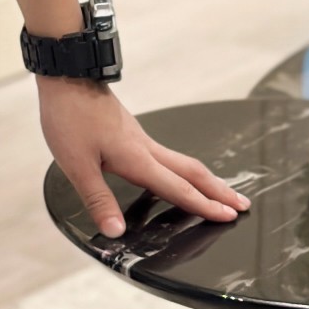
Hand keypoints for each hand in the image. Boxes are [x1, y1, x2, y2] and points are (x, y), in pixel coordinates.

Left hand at [35, 75, 250, 238]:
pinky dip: (183, 169)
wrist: (67, 75)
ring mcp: (139, 137)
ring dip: (204, 178)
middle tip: (242, 205)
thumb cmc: (69, 117)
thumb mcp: (76, 165)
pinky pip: (166, 154)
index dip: (204, 206)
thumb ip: (98, 199)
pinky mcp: (130, 130)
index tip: (229, 217)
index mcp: (137, 159)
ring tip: (220, 192)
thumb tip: (116, 232)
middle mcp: (145, 147)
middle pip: (192, 171)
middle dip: (218, 190)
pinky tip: (175, 173)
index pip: (178, 188)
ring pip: (181, 161)